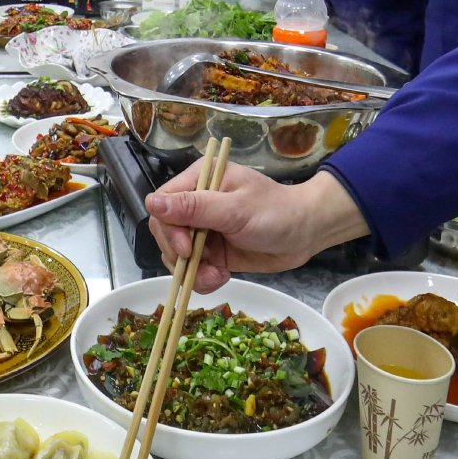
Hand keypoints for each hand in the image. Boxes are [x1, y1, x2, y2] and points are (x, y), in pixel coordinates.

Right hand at [146, 166, 367, 291]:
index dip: (170, 230)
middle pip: (165, 233)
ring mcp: (204, 229)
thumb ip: (195, 207)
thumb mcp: (236, 210)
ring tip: (217, 276)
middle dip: (181, 256)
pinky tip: (221, 277)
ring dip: (192, 272)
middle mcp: (197, 203)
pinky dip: (202, 279)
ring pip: (176, 255)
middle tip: (205, 267)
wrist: (306, 234)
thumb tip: (151, 202)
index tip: (188, 249)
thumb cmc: (276, 212)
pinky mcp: (213, 251)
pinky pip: (193, 269)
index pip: (164, 204)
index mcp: (200, 180)